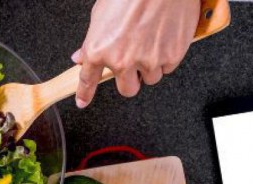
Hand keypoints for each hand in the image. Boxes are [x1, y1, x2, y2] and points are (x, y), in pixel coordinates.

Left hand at [73, 0, 201, 107]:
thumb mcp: (101, 13)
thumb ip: (92, 40)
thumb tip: (82, 56)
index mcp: (100, 50)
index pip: (88, 80)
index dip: (84, 94)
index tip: (82, 101)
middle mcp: (123, 61)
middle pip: (127, 89)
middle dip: (129, 79)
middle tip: (133, 61)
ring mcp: (148, 61)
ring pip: (150, 78)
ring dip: (150, 66)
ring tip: (151, 40)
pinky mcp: (171, 56)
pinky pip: (168, 67)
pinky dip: (166, 56)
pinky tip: (164, 36)